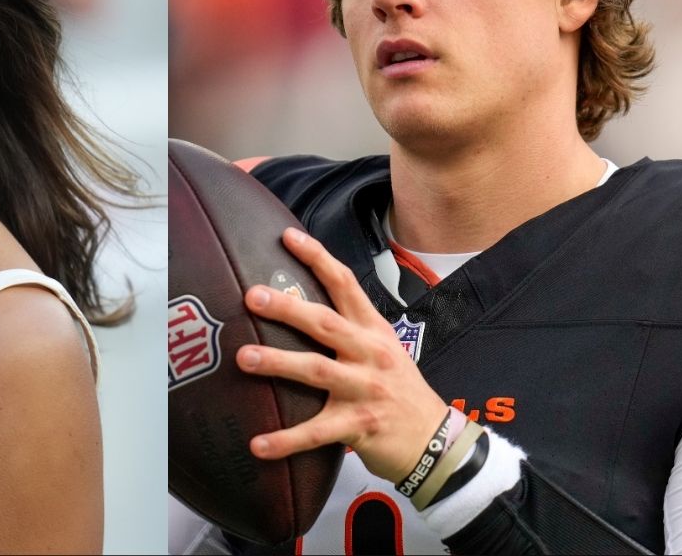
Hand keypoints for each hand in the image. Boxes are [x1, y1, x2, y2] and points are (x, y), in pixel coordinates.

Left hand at [236, 227, 448, 483]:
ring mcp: (365, 390)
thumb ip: (347, 329)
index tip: (287, 238)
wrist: (437, 442)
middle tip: (252, 296)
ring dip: (278, 363)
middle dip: (288, 308)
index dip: (317, 258)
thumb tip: (296, 304)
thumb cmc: (399, 390)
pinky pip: (316, 433)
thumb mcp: (382, 349)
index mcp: (373, 330)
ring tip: (243, 358)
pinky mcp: (359, 426)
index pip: (345, 284)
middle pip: (325, 324)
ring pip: (316, 371)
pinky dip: (286, 440)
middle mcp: (370, 354)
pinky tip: (258, 444)